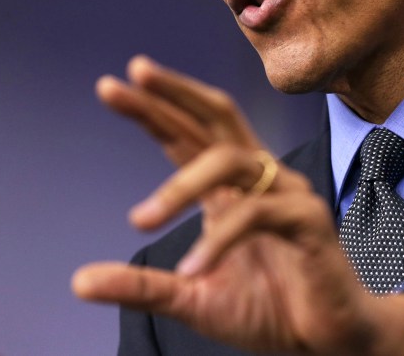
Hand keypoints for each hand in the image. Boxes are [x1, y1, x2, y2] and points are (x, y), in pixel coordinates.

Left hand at [72, 56, 403, 355]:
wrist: (324, 339)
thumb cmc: (268, 309)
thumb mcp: (192, 297)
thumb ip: (142, 286)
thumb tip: (79, 281)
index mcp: (231, 190)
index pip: (189, 135)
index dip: (155, 109)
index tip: (111, 86)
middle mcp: (260, 179)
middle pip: (219, 117)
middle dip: (176, 92)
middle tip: (134, 74)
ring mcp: (287, 194)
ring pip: (232, 161)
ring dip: (181, 185)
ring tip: (141, 221)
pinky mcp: (309, 220)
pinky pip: (256, 215)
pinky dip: (219, 240)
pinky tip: (192, 268)